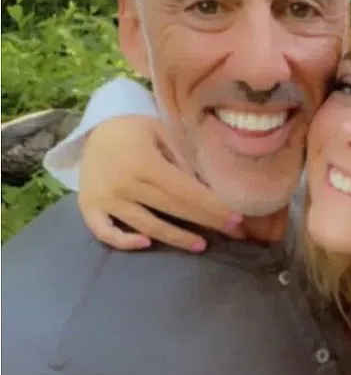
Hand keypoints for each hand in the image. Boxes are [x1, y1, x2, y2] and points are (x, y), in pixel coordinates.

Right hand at [78, 115, 244, 251]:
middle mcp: (125, 184)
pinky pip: (106, 233)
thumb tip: (209, 188)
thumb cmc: (136, 131)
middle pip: (172, 209)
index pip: (186, 191)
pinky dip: (124, 241)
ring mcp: (106, 199)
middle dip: (205, 221)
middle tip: (233, 233)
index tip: (236, 219)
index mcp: (145, 163)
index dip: (212, 206)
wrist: (94, 129)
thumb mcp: (163, 134)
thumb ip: (183, 160)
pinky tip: (146, 244)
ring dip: (176, 237)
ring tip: (201, 245)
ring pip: (146, 225)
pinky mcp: (89, 209)